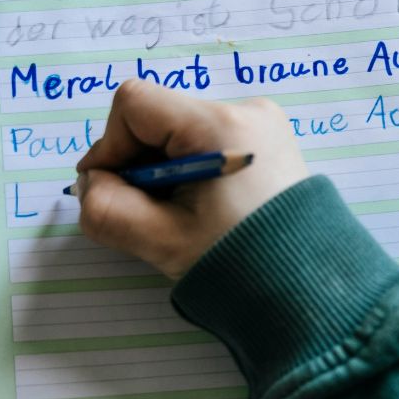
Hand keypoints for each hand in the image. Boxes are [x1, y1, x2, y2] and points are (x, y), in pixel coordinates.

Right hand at [74, 81, 308, 277]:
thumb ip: (106, 208)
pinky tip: (203, 211)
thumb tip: (90, 184)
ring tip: (181, 217)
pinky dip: (192, 172)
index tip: (110, 189)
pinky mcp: (269, 144)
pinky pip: (209, 144)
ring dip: (165, 171)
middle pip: (159, 118)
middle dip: (139, 163)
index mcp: (219, 126)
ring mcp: (262, 125)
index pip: (134, 105)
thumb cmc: (239, 264)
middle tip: (148, 213)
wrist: (309, 292)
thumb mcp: (160, 240)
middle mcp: (245, 112)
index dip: (109, 146)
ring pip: (181, 133)